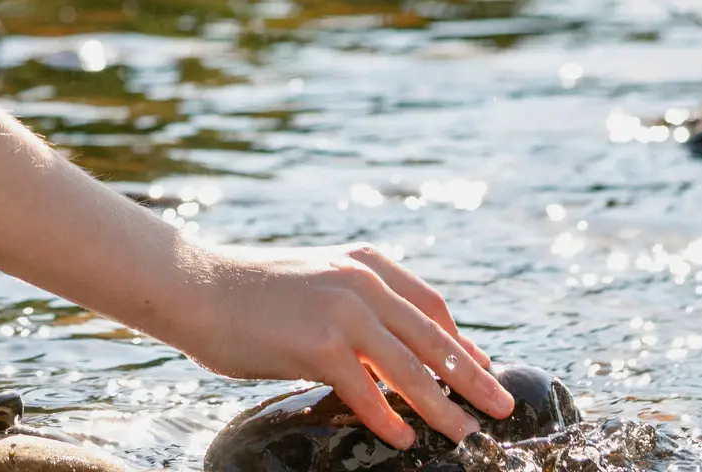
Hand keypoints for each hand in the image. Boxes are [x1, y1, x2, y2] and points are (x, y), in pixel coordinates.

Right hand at [180, 242, 512, 448]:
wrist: (198, 285)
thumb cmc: (252, 292)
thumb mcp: (317, 284)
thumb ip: (358, 308)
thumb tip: (394, 353)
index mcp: (364, 263)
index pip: (431, 305)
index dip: (462, 342)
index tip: (484, 368)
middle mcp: (360, 281)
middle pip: (433, 338)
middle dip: (472, 376)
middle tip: (502, 406)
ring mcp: (341, 311)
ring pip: (409, 369)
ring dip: (443, 407)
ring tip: (466, 434)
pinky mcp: (318, 344)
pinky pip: (367, 392)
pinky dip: (388, 419)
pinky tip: (402, 438)